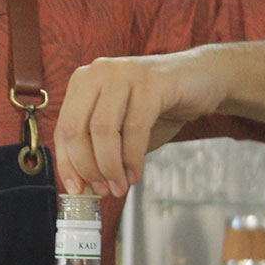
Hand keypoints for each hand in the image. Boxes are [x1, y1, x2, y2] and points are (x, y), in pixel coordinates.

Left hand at [53, 49, 220, 196]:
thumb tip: (83, 186)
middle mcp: (98, 72)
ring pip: (103, 130)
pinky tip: (136, 174)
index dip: (67, 164)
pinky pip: (134, 128)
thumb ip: (98, 150)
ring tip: (120, 187)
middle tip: (103, 191)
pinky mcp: (151, 82)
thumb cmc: (156, 107)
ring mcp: (124, 73)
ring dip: (110, 167)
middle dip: (88, 168)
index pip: (63, 129)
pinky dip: (133, 158)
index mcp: (83, 82)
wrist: (201, 80)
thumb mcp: (120, 128)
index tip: (77, 190)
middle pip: (78, 130)